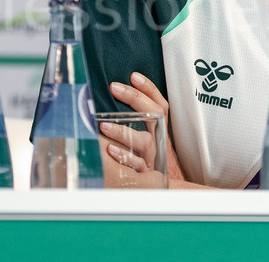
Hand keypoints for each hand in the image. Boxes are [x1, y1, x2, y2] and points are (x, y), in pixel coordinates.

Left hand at [103, 72, 210, 188]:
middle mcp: (159, 142)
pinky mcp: (144, 175)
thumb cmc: (150, 163)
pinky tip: (109, 150)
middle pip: (154, 116)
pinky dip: (124, 156)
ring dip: (124, 130)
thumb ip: (138, 124)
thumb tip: (114, 102)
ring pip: (144, 141)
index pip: (160, 105)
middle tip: (115, 87)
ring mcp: (152, 158)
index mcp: (161, 131)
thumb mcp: (148, 141)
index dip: (149, 89)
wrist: (164, 193)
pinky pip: (136, 165)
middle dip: (136, 99)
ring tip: (104, 125)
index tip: (133, 76)